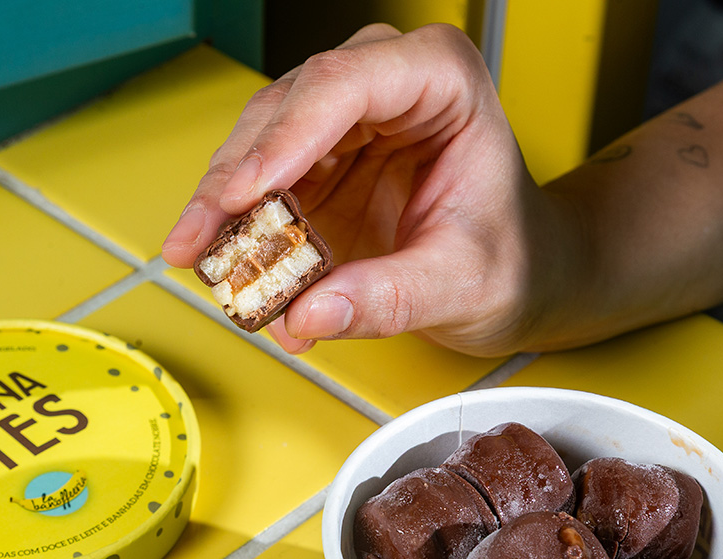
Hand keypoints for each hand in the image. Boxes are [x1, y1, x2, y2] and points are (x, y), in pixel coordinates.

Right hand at [161, 23, 580, 356]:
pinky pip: (259, 181)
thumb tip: (308, 315)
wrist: (521, 272)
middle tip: (201, 239)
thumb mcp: (462, 283)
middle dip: (236, 178)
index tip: (248, 191)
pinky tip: (218, 261)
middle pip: (288, 109)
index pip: (350, 82)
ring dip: (221, 203)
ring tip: (200, 259)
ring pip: (258, 140)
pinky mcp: (316, 159)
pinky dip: (235, 224)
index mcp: (441, 78)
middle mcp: (385, 81)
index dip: (289, 135)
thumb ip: (388, 299)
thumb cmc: (513, 256)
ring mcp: (344, 118)